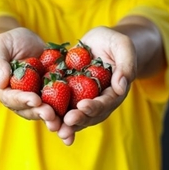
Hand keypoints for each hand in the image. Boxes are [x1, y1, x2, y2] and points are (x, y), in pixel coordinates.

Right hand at [0, 27, 61, 131]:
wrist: (27, 41)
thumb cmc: (10, 42)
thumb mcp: (0, 46)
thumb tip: (0, 81)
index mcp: (6, 90)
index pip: (12, 98)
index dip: (23, 100)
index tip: (34, 99)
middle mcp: (21, 99)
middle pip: (29, 110)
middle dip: (40, 113)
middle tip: (51, 115)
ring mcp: (38, 98)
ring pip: (45, 111)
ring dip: (54, 118)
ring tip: (64, 122)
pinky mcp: (53, 94)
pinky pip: (61, 103)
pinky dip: (68, 109)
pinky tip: (79, 112)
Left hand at [57, 26, 136, 144]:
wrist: (98, 42)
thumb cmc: (113, 42)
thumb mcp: (123, 46)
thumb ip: (126, 65)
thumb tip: (121, 87)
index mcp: (113, 92)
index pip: (105, 103)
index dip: (95, 106)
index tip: (83, 106)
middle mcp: (98, 100)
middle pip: (89, 115)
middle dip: (78, 120)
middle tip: (66, 122)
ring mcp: (82, 98)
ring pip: (74, 114)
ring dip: (64, 123)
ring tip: (54, 127)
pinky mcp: (69, 93)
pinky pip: (60, 103)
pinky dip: (53, 111)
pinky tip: (42, 114)